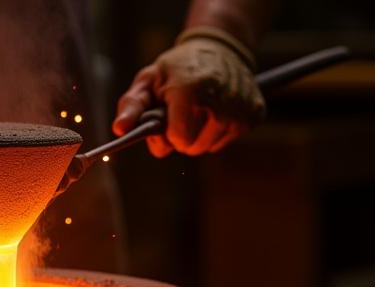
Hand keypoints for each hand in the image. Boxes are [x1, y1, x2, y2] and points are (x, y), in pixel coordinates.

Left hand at [113, 34, 264, 156]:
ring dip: (197, 136)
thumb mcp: (148, 80)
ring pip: (208, 147)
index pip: (179, 139)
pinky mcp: (254, 114)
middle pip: (192, 148)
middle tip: (179, 114)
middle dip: (180, 138)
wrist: (219, 49)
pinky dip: (215, 133)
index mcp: (191, 88)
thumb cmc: (176, 69)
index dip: (166, 136)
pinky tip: (213, 111)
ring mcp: (242, 108)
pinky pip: (224, 142)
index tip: (164, 121)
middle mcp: (222, 99)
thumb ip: (131, 105)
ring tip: (196, 110)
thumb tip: (120, 130)